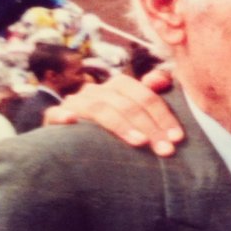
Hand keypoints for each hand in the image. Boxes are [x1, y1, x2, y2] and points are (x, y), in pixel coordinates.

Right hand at [43, 69, 183, 155]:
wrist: (70, 144)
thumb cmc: (111, 130)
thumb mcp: (133, 115)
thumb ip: (149, 97)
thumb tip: (162, 81)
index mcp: (118, 87)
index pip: (145, 95)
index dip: (163, 116)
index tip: (177, 138)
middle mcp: (96, 91)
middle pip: (126, 103)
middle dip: (150, 127)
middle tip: (165, 150)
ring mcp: (74, 103)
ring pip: (99, 109)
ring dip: (121, 125)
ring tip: (140, 142)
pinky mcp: (53, 118)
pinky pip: (55, 114)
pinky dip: (64, 117)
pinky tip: (72, 123)